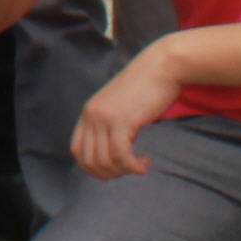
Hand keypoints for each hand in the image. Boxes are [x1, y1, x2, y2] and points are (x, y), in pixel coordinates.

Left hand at [72, 43, 185, 178]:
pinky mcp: (122, 120)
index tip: (113, 171)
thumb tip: (112, 156)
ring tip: (140, 165)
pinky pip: (120, 156)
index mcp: (89, 111)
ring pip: (104, 161)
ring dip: (123, 171)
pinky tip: (144, 164)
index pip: (77, 151)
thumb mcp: (120, 106)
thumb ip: (110, 125)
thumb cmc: (147, 88)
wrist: (162, 66)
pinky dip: (132, 167)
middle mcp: (92, 114)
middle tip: (129, 169)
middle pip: (89, 160)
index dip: (91, 168)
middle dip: (109, 173)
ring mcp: (104, 117)